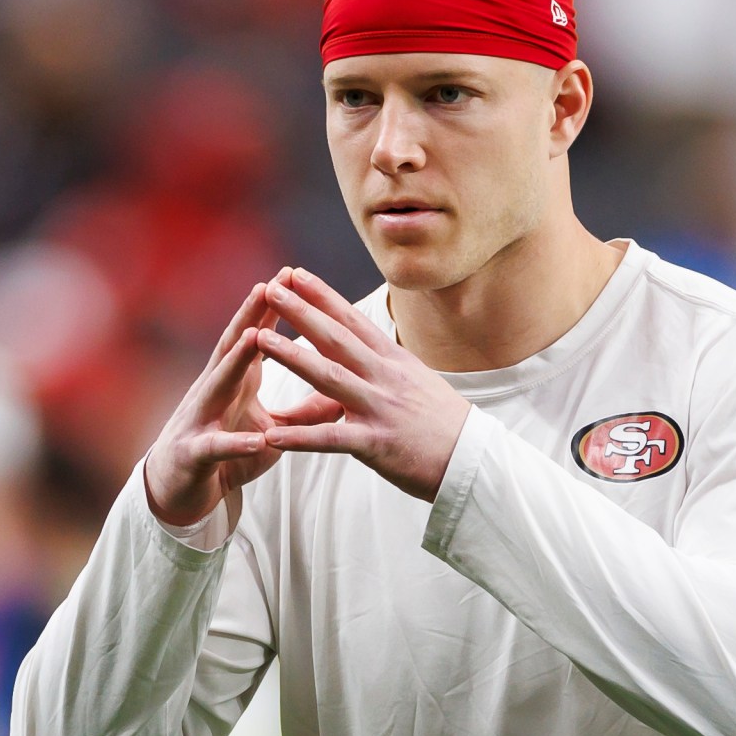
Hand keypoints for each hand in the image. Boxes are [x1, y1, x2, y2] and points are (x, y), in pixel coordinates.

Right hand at [139, 288, 290, 530]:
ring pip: (217, 385)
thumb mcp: (272, 429)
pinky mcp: (194, 455)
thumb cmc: (226, 452)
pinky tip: (258, 440)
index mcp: (235, 381)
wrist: (180, 490)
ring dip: (235, 361)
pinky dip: (236, 444)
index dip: (272, 307)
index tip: (292, 274)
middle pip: (233, 347)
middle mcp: (214, 391)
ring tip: (254, 337)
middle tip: (269, 284)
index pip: (254, 336)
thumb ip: (304, 412)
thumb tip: (345, 395)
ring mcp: (200, 420)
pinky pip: (216, 448)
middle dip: (250, 315)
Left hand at [244, 268, 470, 503]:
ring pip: (329, 377)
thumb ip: (381, 371)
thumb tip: (359, 358)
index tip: (296, 274)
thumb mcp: (415, 384)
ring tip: (259, 341)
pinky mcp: (376, 444)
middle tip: (270, 289)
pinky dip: (299, 438)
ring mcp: (380, 408)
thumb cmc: (443, 424)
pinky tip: (271, 435)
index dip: (323, 296)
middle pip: (336, 339)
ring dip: (292, 357)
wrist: (475, 461)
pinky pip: (331, 439)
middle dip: (301, 312)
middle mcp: (385, 378)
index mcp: (394, 361)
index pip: (353, 321)